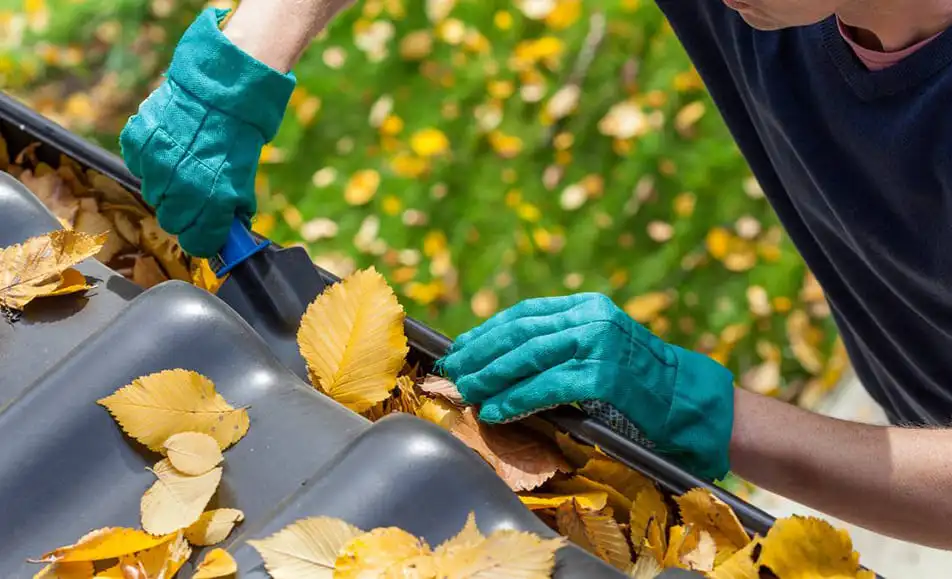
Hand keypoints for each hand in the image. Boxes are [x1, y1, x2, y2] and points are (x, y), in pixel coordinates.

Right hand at [120, 8, 294, 256]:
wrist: (221, 89)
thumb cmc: (238, 135)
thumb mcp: (244, 177)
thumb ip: (232, 209)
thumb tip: (229, 234)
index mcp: (213, 200)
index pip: (197, 243)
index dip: (202, 239)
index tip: (205, 233)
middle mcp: (182, 187)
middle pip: (172, 222)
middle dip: (185, 214)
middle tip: (196, 195)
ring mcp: (156, 165)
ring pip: (153, 195)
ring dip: (167, 186)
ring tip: (184, 163)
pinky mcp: (138, 143)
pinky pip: (138, 166)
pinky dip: (150, 161)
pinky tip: (169, 147)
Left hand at [438, 293, 735, 479]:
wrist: (689, 401)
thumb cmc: (641, 381)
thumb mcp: (601, 345)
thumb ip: (561, 343)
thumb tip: (502, 357)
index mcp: (588, 305)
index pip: (524, 313)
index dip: (487, 331)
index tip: (461, 348)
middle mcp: (592, 318)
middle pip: (520, 332)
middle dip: (481, 354)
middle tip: (453, 371)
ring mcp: (599, 344)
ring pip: (528, 357)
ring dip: (491, 377)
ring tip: (467, 392)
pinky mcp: (604, 376)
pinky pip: (547, 387)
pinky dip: (516, 399)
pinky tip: (496, 411)